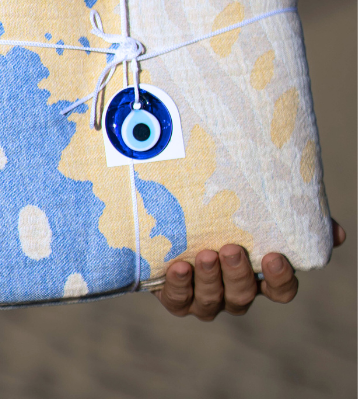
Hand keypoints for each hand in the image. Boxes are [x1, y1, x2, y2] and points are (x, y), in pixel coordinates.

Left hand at [155, 219, 345, 320]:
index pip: (281, 290)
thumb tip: (337, 233)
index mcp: (261, 276)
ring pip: (211, 302)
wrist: (176, 219)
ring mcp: (206, 297)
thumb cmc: (228, 213)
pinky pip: (178, 301)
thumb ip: (294, 218)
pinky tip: (179, 266)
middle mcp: (235, 292)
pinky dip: (179, 286)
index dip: (280, 279)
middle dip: (238, 275)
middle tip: (231, 249)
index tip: (274, 257)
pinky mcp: (177, 296)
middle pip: (243, 296)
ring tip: (205, 254)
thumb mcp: (258, 210)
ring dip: (209, 279)